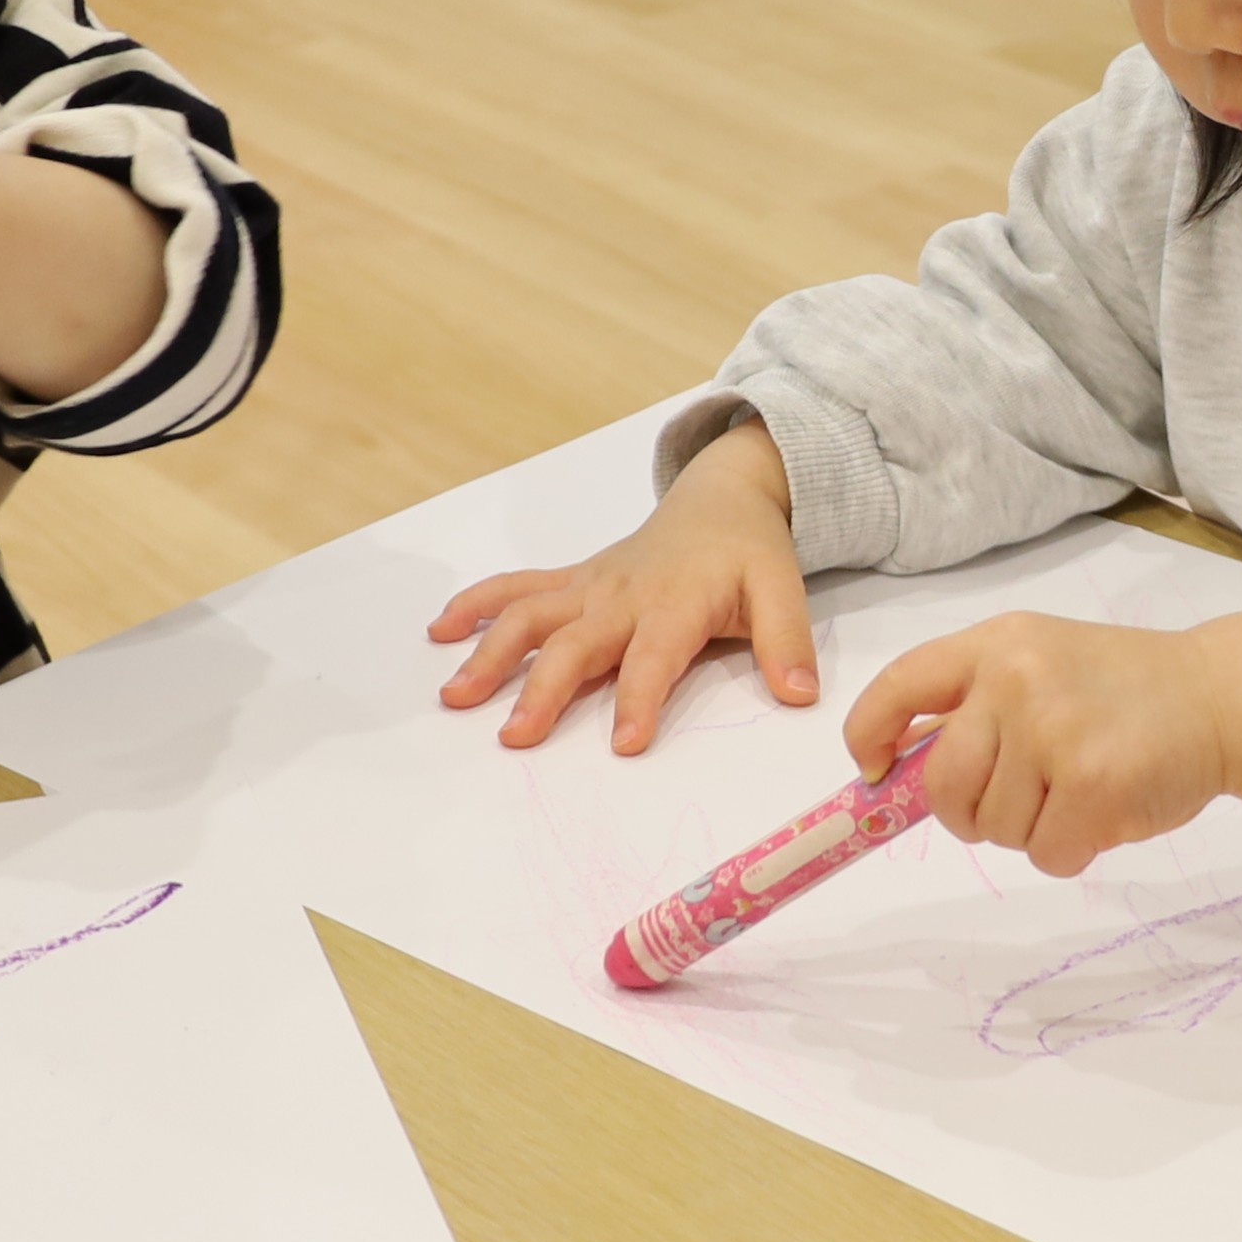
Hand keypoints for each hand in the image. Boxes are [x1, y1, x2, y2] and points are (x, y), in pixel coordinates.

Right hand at [431, 422, 813, 750]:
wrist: (720, 498)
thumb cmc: (747, 554)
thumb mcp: (782, 591)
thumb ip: (788, 643)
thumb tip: (801, 695)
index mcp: (675, 604)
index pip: (654, 657)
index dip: (640, 698)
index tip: (624, 743)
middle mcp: (622, 595)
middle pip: (575, 643)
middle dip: (542, 688)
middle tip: (514, 735)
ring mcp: (590, 587)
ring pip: (531, 615)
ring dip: (490, 651)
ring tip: (456, 694)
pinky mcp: (572, 581)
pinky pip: (517, 588)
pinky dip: (475, 604)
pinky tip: (439, 632)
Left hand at [848, 614, 1228, 875]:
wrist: (1219, 697)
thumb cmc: (1123, 691)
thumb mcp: (1041, 664)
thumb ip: (976, 704)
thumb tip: (895, 768)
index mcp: (996, 645)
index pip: (900, 686)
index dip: (871, 735)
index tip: (875, 770)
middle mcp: (1017, 680)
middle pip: (943, 785)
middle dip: (969, 813)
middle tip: (1020, 801)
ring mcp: (1056, 732)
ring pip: (994, 828)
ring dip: (1031, 830)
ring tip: (1080, 791)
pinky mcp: (1094, 786)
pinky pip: (1045, 854)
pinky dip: (1070, 851)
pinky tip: (1104, 814)